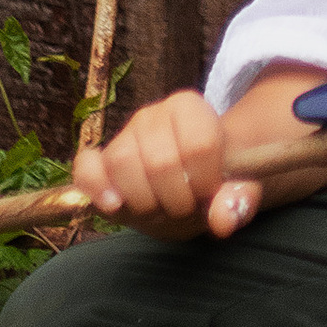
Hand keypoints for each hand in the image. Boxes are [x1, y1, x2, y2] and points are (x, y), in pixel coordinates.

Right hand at [71, 64, 326, 239]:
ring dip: (143, 200)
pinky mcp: (100, 161)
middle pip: (159, 161)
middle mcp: (154, 113)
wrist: (188, 184)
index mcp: (191, 108)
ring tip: (159, 208)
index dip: (206, 180)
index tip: (210, 191)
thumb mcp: (236, 188)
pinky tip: (115, 206)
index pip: (198, 145)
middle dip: (175, 199)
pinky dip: (96, 188)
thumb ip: (240, 198)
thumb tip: (224, 219)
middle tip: (184, 206)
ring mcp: (123, 135)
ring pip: (122, 163)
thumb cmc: (212, 184)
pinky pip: (86, 167)